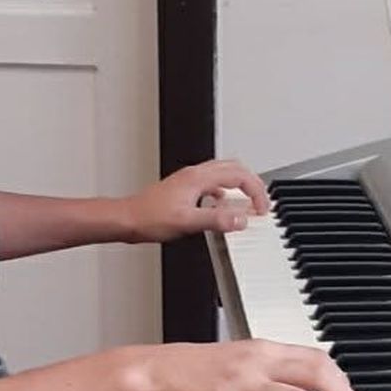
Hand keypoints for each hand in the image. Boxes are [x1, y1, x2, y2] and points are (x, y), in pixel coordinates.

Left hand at [123, 159, 269, 243]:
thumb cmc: (149, 217)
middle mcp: (194, 175)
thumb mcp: (187, 222)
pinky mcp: (184, 189)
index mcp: (198, 178)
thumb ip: (216, 219)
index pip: (238, 175)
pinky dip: (225, 192)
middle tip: (261, 201)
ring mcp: (189, 180)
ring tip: (247, 203)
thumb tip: (240, 218)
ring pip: (223, 174)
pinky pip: (212, 184)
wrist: (127, 219)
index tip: (262, 208)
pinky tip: (222, 208)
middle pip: (234, 168)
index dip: (256, 190)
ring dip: (239, 186)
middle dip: (252, 183)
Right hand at [128, 340, 365, 390]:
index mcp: (259, 348)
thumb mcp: (231, 358)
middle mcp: (254, 362)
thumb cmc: (184, 369)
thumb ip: (262, 369)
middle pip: (315, 374)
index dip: (340, 380)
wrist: (147, 374)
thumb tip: (292, 385)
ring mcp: (239, 386)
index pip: (314, 357)